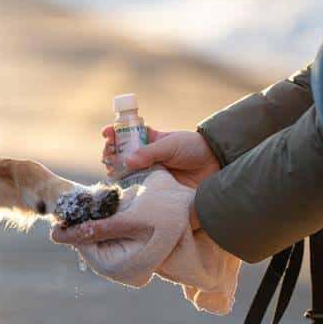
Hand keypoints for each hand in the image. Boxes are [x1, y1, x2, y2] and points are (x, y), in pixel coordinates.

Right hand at [102, 126, 220, 190]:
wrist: (216, 166)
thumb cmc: (195, 148)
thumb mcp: (171, 144)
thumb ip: (149, 152)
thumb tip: (127, 161)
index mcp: (150, 141)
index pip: (126, 135)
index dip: (114, 133)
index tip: (105, 134)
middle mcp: (147, 158)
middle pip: (121, 156)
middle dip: (110, 154)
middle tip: (107, 155)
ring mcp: (150, 174)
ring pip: (126, 174)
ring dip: (114, 172)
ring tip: (110, 170)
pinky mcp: (156, 190)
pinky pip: (138, 190)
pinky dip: (127, 189)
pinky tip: (120, 187)